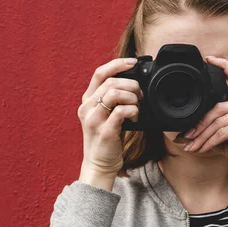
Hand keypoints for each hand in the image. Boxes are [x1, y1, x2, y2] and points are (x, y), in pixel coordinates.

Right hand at [77, 58, 142, 184]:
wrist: (99, 164)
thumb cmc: (106, 138)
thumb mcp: (105, 115)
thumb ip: (113, 99)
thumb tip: (135, 84)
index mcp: (87, 100)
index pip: (100, 73)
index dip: (117, 64)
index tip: (133, 62)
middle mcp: (87, 108)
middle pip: (111, 82)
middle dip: (131, 84)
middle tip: (140, 95)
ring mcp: (94, 119)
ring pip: (114, 93)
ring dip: (132, 97)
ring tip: (137, 107)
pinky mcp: (104, 131)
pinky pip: (121, 111)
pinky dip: (133, 111)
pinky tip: (135, 118)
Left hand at [183, 56, 227, 182]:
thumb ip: (216, 131)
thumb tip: (190, 132)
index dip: (223, 67)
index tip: (209, 59)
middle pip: (218, 108)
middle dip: (199, 123)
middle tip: (184, 136)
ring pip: (218, 121)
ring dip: (201, 136)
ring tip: (190, 147)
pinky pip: (223, 131)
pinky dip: (209, 142)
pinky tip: (202, 149)